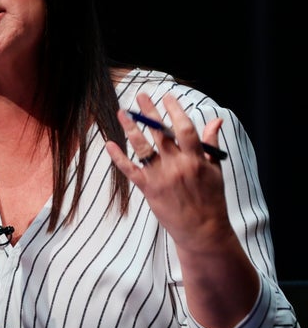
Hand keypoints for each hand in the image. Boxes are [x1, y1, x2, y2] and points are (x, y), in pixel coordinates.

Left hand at [105, 92, 231, 250]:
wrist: (202, 231)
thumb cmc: (211, 199)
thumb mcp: (216, 170)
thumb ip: (211, 143)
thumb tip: (216, 120)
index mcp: (196, 159)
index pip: (184, 128)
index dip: (175, 110)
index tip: (167, 97)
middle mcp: (177, 165)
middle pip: (160, 133)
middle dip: (149, 112)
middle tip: (140, 96)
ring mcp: (161, 177)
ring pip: (142, 147)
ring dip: (131, 128)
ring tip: (122, 112)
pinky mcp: (149, 189)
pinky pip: (130, 170)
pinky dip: (118, 157)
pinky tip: (109, 144)